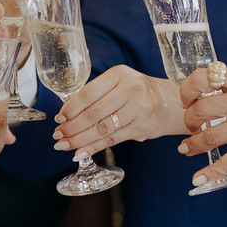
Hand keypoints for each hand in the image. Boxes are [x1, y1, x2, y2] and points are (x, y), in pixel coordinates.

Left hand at [52, 65, 183, 159]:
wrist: (169, 102)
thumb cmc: (135, 92)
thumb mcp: (118, 83)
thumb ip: (96, 95)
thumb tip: (65, 116)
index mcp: (120, 74)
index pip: (88, 93)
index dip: (70, 109)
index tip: (59, 118)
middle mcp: (131, 89)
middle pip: (93, 113)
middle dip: (71, 127)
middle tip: (58, 135)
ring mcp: (139, 109)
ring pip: (101, 129)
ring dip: (79, 140)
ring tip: (64, 145)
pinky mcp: (143, 127)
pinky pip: (112, 140)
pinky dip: (93, 148)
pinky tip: (79, 152)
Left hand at [178, 65, 226, 186]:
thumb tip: (201, 92)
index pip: (201, 79)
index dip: (187, 90)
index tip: (187, 98)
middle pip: (200, 111)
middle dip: (189, 119)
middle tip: (191, 124)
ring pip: (208, 137)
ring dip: (192, 145)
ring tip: (186, 148)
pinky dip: (210, 173)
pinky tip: (198, 179)